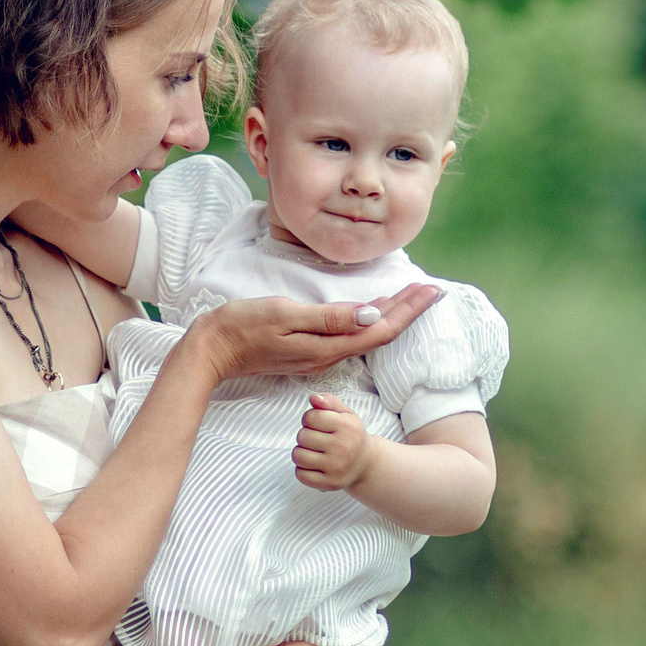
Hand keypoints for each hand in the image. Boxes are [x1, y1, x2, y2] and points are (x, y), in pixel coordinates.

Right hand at [188, 286, 440, 382]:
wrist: (212, 351)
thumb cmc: (243, 327)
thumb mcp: (285, 315)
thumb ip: (329, 317)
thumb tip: (371, 314)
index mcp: (328, 346)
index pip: (381, 328)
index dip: (410, 310)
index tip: (433, 291)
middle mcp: (328, 355)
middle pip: (380, 333)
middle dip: (409, 310)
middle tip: (433, 290)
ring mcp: (318, 356)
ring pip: (366, 335)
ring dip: (392, 315)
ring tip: (413, 297)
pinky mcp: (308, 351)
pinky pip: (350, 336)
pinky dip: (368, 320)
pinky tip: (373, 310)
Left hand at [293, 395, 371, 490]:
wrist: (365, 463)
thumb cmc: (351, 435)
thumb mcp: (346, 414)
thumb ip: (329, 402)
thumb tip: (313, 399)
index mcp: (347, 426)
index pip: (311, 417)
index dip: (309, 418)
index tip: (316, 423)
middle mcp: (343, 447)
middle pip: (302, 436)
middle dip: (305, 435)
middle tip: (316, 439)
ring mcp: (336, 467)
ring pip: (298, 456)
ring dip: (301, 452)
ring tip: (312, 451)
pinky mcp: (330, 483)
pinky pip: (301, 475)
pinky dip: (302, 470)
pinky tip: (312, 465)